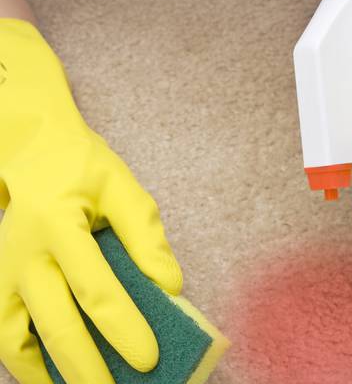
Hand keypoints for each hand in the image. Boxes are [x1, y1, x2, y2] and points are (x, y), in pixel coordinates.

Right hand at [0, 19, 182, 382]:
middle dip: (89, 365)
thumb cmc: (84, 171)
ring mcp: (4, 272)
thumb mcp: (124, 189)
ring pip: (20, 337)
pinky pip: (5, 334)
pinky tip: (53, 379)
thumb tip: (169, 287)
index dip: (123, 327)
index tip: (150, 358)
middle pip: (55, 322)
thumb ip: (147, 237)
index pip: (95, 287)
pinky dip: (27, 363)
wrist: (32, 155)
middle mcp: (25, 253)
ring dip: (53, 372)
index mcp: (59, 224)